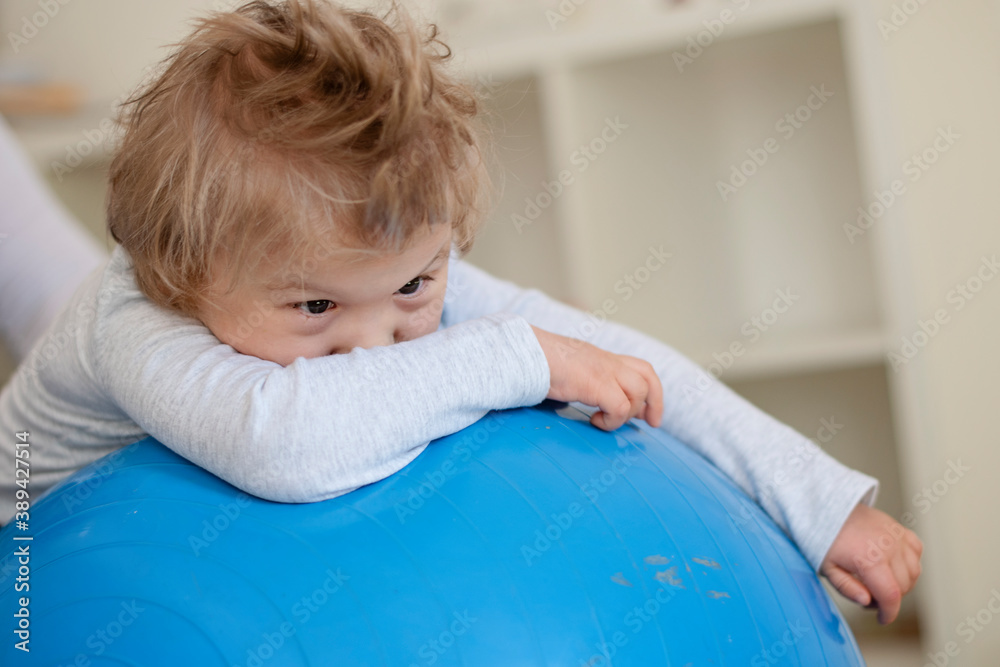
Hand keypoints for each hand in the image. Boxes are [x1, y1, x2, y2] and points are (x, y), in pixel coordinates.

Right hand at [531, 326, 662, 430]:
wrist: (523, 353)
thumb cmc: (535, 362)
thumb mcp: (564, 370)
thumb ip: (577, 379)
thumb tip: (573, 394)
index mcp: (600, 358)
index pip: (638, 367)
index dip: (650, 389)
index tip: (647, 412)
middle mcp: (606, 361)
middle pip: (647, 375)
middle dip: (654, 401)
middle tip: (651, 423)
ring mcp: (603, 370)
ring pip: (638, 391)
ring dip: (627, 412)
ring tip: (605, 420)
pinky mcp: (597, 384)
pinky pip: (620, 407)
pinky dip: (612, 421)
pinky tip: (594, 421)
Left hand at [820, 503, 922, 624]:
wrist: (826, 508)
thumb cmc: (824, 538)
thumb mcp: (827, 568)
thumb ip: (847, 588)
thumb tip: (867, 602)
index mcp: (868, 559)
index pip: (890, 596)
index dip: (889, 613)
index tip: (883, 619)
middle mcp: (887, 547)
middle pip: (903, 586)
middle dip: (889, 598)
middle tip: (869, 595)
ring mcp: (896, 536)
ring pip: (914, 571)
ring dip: (902, 583)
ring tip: (879, 581)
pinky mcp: (899, 528)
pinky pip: (916, 551)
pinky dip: (910, 563)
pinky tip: (893, 565)